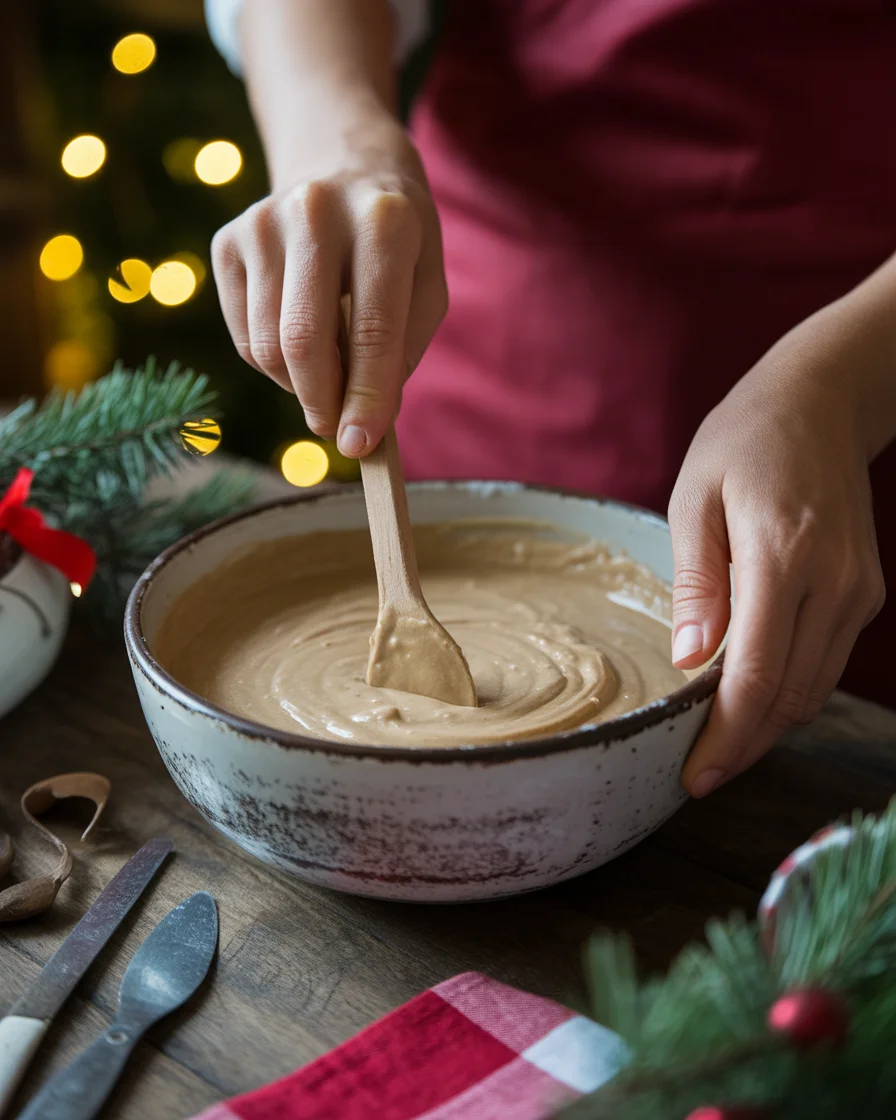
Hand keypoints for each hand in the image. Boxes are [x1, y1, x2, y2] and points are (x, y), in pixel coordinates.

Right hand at [211, 124, 446, 456]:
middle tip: (337, 429)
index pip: (372, 329)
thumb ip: (401, 352)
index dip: (366, 397)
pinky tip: (299, 340)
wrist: (341, 161)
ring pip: (266, 346)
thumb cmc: (396, 241)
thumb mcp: (426, 284)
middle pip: (303, 340)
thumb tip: (364, 424)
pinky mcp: (227, 240)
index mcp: (384, 220)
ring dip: (299, 384)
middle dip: (322, 402)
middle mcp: (316, 211)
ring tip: (329, 372)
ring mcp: (261, 222)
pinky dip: (272, 363)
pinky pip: (243, 337)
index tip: (361, 445)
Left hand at [669, 300, 886, 796]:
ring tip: (718, 741)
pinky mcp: (866, 592)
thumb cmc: (744, 442)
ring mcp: (858, 590)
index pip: (755, 678)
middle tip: (697, 770)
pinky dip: (788, 689)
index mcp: (782, 557)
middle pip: (789, 698)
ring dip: (767, 723)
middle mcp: (833, 583)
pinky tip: (750, 693)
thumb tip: (690, 662)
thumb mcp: (695, 500)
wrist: (822, 400)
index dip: (725, 739)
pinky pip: (826, 661)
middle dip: (744, 744)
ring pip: (813, 689)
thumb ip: (695, 583)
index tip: (694, 777)